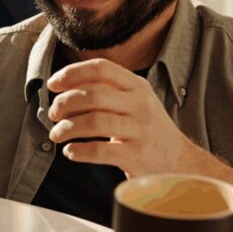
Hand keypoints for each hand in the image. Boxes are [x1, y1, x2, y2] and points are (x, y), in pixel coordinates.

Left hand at [46, 58, 201, 177]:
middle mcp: (140, 104)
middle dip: (64, 103)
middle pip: (93, 95)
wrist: (180, 162)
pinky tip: (70, 152)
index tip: (53, 84)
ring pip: (94, 122)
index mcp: (136, 86)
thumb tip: (63, 87)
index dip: (72, 73)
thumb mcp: (134, 101)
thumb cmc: (146, 129)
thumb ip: (106, 90)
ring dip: (67, 128)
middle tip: (53, 114)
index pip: (101, 68)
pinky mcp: (137, 156)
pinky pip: (100, 151)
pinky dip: (79, 151)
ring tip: (56, 134)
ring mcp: (140, 130)